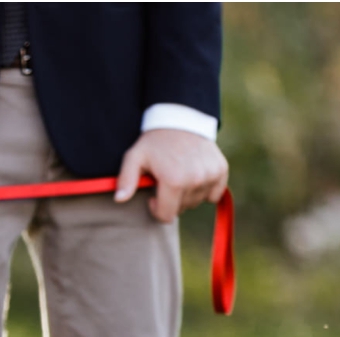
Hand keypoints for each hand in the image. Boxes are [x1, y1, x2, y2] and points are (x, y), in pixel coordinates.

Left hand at [114, 128, 228, 223]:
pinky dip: (205, 190)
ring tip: (180, 175)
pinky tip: (195, 176)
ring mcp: (210, 175)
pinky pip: (213, 195)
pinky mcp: (221, 171)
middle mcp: (195, 180)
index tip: (153, 195)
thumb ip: (126, 179)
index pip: (166, 215)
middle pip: (181, 209)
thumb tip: (119, 199)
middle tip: (166, 180)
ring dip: (187, 195)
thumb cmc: (155, 141)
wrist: (180, 118)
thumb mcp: (135, 157)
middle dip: (171, 200)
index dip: (157, 209)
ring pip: (197, 202)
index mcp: (174, 181)